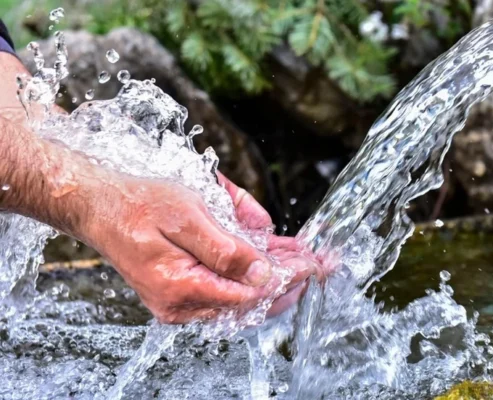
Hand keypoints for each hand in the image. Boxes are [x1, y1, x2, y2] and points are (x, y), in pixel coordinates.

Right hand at [73, 172, 310, 323]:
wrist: (100, 205)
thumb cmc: (139, 204)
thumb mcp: (188, 216)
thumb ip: (227, 249)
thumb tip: (263, 274)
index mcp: (181, 288)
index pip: (249, 295)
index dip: (286, 280)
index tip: (314, 264)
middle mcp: (181, 304)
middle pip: (250, 302)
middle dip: (289, 282)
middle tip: (321, 265)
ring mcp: (181, 301)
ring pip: (242, 295)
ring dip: (274, 276)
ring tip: (305, 259)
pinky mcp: (183, 291)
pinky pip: (227, 286)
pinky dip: (252, 271)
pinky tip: (276, 255)